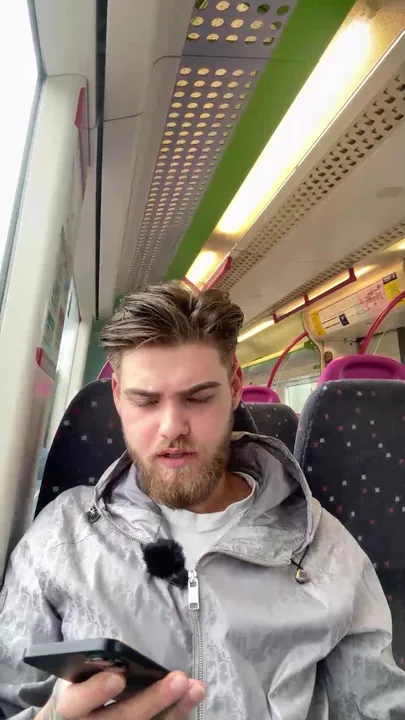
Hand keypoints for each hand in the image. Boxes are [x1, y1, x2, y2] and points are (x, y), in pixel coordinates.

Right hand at [39, 671, 204, 719]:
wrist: (77, 718)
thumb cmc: (82, 689)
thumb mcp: (80, 676)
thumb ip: (96, 669)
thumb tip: (121, 658)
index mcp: (70, 706)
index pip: (77, 703)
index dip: (96, 691)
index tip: (118, 678)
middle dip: (152, 701)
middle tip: (178, 680)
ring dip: (174, 710)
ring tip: (195, 688)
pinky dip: (175, 715)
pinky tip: (191, 698)